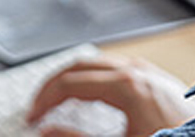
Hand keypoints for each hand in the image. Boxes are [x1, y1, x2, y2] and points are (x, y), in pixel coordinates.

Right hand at [27, 57, 194, 136]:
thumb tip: (47, 131)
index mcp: (126, 85)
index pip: (69, 81)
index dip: (44, 99)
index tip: (33, 118)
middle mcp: (139, 72)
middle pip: (81, 64)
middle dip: (54, 84)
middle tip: (39, 106)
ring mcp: (152, 74)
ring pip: (100, 63)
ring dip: (76, 79)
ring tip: (61, 101)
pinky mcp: (162, 82)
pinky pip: (118, 69)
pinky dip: (96, 80)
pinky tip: (95, 99)